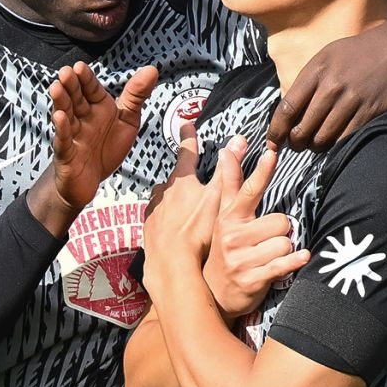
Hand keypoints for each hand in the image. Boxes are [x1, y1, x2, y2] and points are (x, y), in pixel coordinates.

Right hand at [46, 60, 158, 210]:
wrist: (89, 180)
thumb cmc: (105, 148)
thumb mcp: (127, 120)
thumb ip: (136, 95)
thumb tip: (152, 69)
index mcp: (98, 108)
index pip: (91, 89)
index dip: (86, 79)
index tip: (80, 67)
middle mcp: (83, 118)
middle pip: (76, 99)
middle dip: (71, 86)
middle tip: (66, 72)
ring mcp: (73, 134)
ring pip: (66, 115)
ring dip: (61, 102)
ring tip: (56, 87)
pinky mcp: (67, 153)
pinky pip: (64, 140)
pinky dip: (61, 129)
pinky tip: (59, 118)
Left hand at [142, 121, 216, 296]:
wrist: (170, 261)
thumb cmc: (196, 231)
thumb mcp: (218, 197)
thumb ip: (228, 170)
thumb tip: (238, 140)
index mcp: (182, 181)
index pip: (187, 151)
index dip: (189, 137)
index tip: (186, 125)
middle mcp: (164, 191)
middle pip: (174, 178)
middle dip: (182, 177)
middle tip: (191, 183)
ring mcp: (154, 209)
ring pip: (162, 196)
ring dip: (171, 198)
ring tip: (181, 209)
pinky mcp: (147, 227)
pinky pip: (155, 216)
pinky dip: (163, 218)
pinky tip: (170, 227)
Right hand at [204, 136, 309, 318]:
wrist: (215, 292)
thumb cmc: (225, 248)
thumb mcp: (223, 215)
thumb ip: (230, 181)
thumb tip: (230, 148)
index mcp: (229, 218)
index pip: (248, 190)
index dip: (262, 172)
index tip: (272, 153)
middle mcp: (233, 236)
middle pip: (281, 221)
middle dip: (281, 230)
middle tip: (266, 240)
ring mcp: (242, 259)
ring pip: (285, 243)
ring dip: (284, 250)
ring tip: (268, 256)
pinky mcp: (253, 278)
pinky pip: (284, 264)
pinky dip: (295, 261)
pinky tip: (300, 259)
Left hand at [267, 15, 386, 149]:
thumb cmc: (363, 52)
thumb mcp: (330, 55)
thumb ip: (310, 80)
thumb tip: (290, 109)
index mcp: (316, 70)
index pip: (286, 108)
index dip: (276, 130)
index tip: (272, 141)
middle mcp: (330, 86)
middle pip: (301, 129)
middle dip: (295, 143)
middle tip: (296, 145)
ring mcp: (350, 100)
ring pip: (321, 138)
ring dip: (315, 147)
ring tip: (316, 144)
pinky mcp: (368, 112)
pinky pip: (344, 139)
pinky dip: (336, 145)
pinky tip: (335, 142)